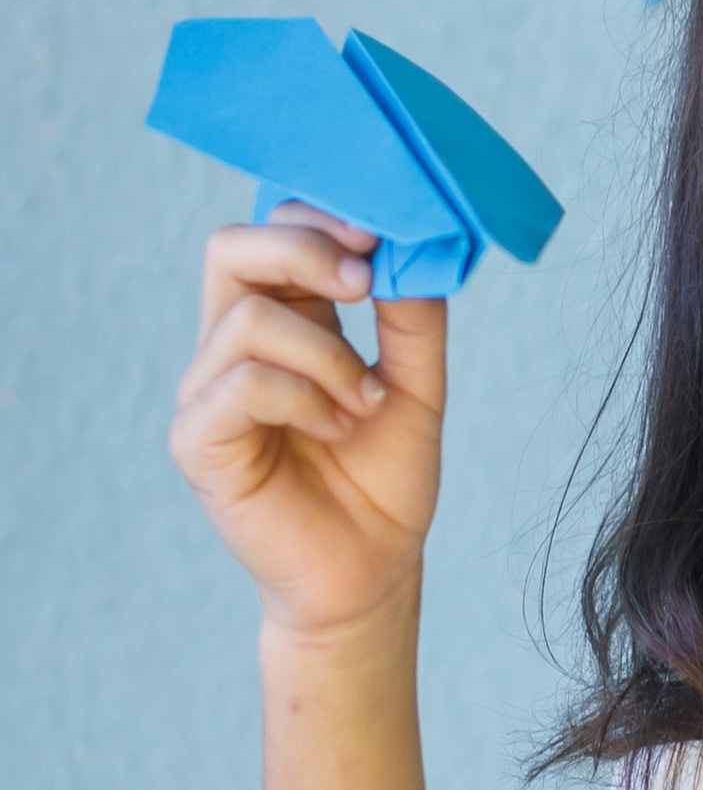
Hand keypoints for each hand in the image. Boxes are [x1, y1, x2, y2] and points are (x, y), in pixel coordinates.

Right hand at [171, 209, 445, 638]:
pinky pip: (242, 383)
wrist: (374, 570)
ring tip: (365, 402)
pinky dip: (304, 397)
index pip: (272, 233)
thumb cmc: (385, 479)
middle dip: (304, 249)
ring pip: (250, 318)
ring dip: (327, 353)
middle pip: (231, 248)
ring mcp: (208, 392)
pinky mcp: (197, 440)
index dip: (319, 219)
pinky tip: (335, 430)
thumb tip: (411, 247)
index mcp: (285, 322)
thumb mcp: (417, 386)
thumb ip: (413, 317)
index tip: (380, 237)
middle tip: (365, 281)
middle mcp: (233, 347)